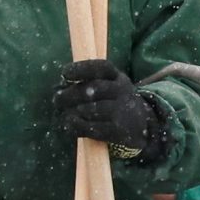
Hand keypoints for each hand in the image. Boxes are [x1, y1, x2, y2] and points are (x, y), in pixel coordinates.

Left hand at [52, 58, 167, 159]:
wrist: (142, 127)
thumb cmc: (115, 103)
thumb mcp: (109, 88)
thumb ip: (88, 84)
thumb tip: (59, 88)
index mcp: (118, 77)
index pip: (102, 67)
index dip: (82, 68)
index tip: (64, 73)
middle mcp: (123, 91)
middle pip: (94, 89)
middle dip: (71, 94)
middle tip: (57, 100)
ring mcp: (123, 111)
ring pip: (93, 109)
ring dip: (74, 112)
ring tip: (65, 114)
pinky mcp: (119, 131)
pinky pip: (94, 128)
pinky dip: (78, 127)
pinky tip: (70, 125)